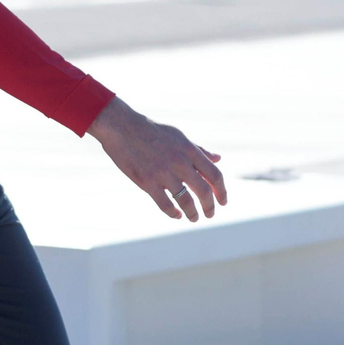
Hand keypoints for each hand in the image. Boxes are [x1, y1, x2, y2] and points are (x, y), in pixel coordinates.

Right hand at [87, 98, 226, 221]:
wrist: (121, 126)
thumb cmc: (150, 129)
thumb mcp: (178, 136)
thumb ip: (198, 149)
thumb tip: (218, 158)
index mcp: (189, 150)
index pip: (214, 175)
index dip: (221, 191)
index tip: (222, 201)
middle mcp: (179, 163)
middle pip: (204, 191)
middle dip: (209, 206)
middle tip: (209, 214)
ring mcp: (163, 173)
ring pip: (186, 201)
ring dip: (192, 213)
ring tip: (193, 218)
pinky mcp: (147, 181)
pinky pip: (165, 204)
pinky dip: (173, 213)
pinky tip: (176, 215)